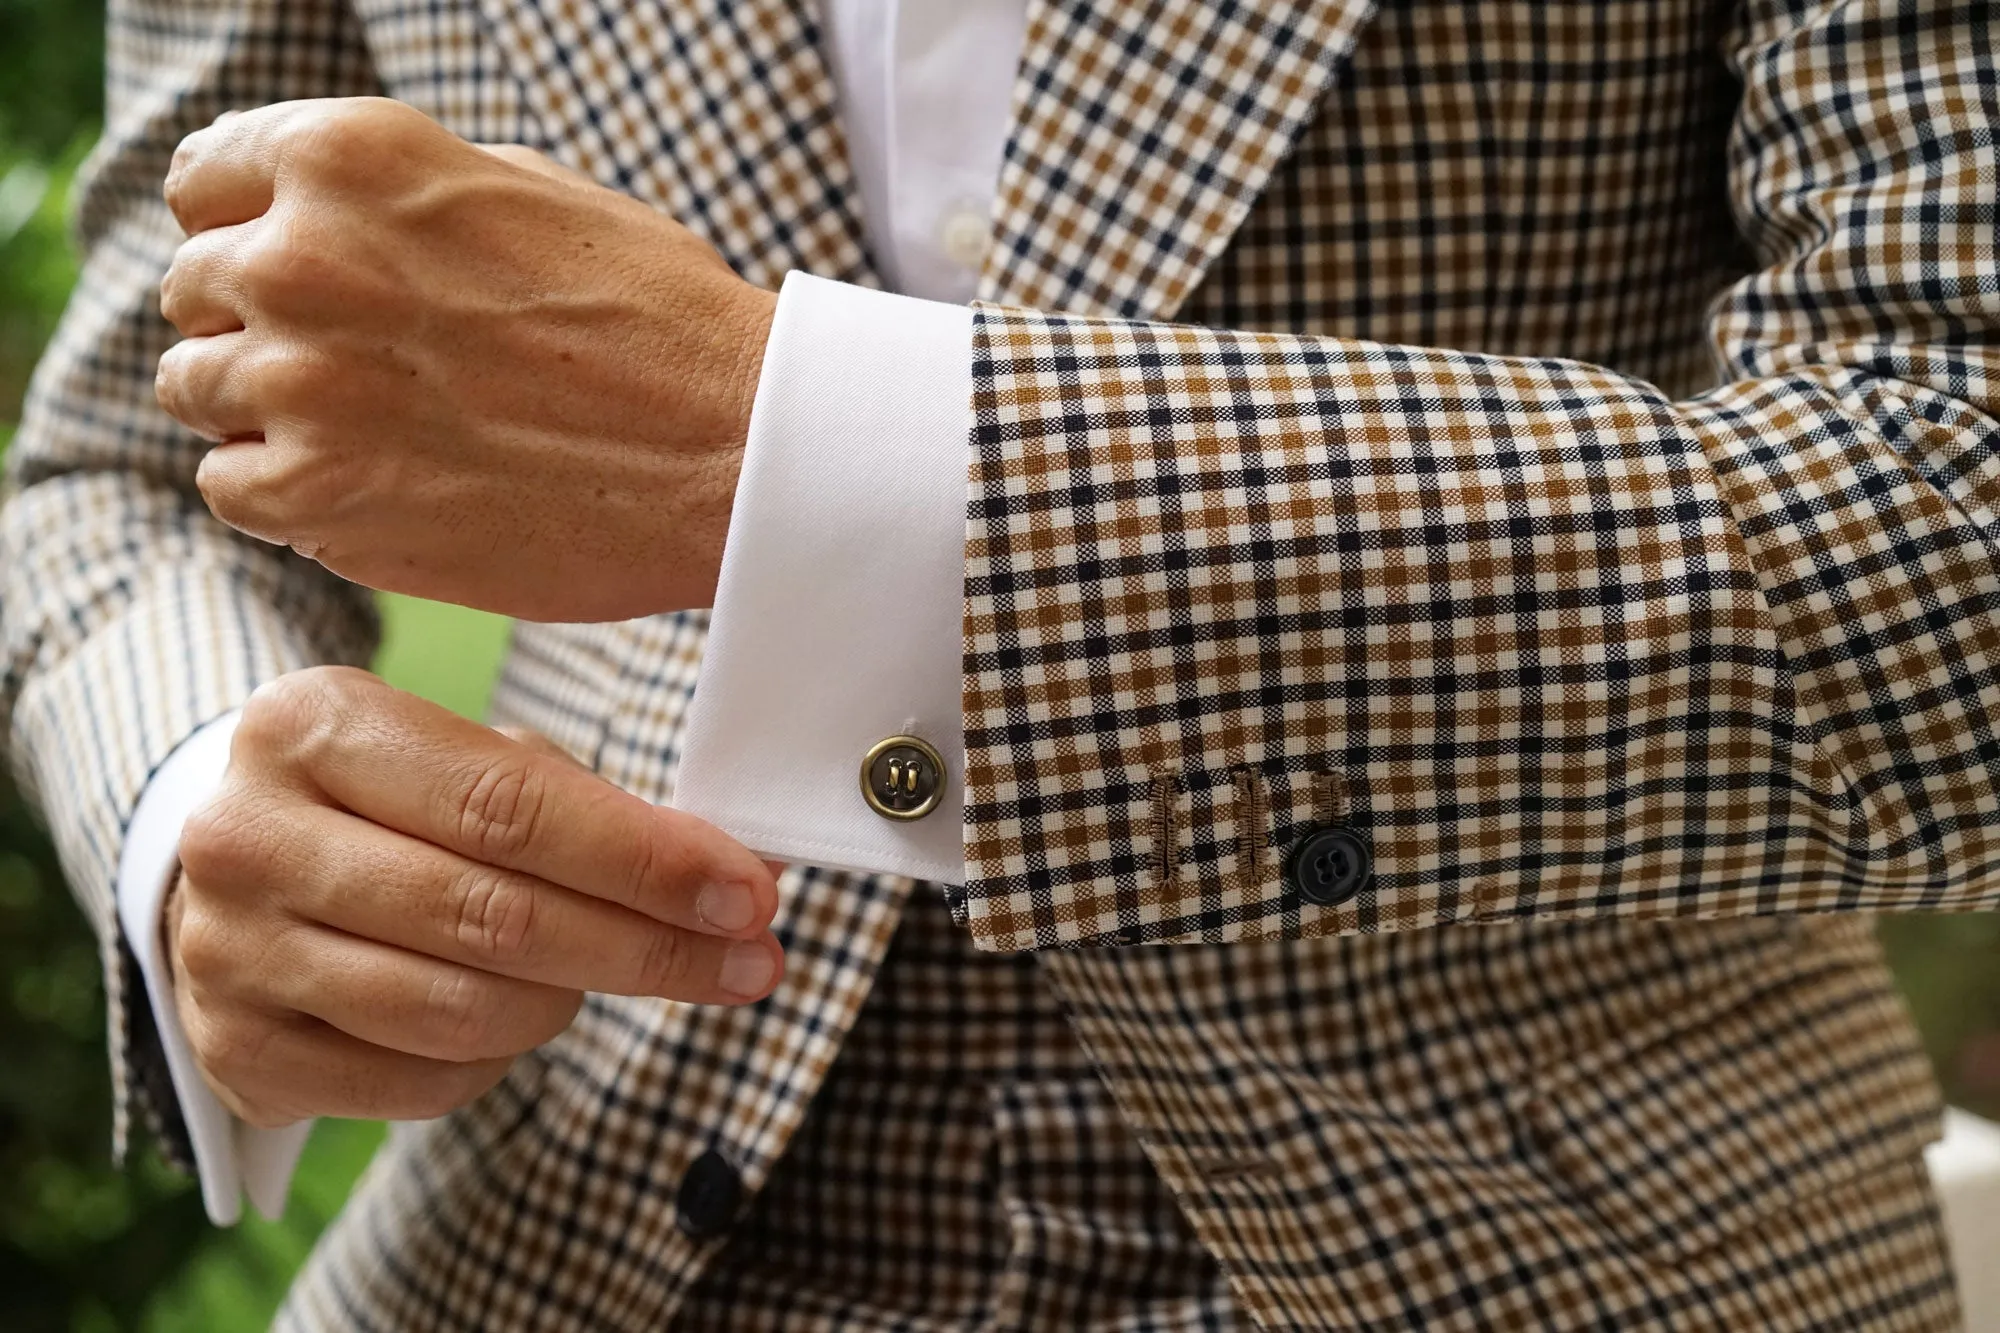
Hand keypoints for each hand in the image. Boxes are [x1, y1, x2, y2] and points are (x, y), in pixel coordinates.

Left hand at [153, 98, 777, 622]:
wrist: (735, 451)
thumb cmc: (658, 319)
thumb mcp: (527, 194)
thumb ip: (392, 200)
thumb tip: (308, 223)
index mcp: (347, 158)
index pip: (203, 181)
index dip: (244, 228)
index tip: (284, 273)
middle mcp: (300, 258)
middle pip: (194, 290)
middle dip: (256, 322)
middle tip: (351, 366)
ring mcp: (300, 382)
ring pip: (196, 391)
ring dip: (263, 411)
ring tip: (366, 431)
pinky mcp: (318, 497)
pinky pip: (231, 488)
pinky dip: (284, 492)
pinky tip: (368, 485)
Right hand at [164, 666, 783, 1127]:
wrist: (238, 869)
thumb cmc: (391, 805)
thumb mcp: (464, 761)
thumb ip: (590, 808)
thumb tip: (746, 873)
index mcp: (313, 726)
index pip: (507, 806)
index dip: (643, 860)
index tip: (749, 893)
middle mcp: (249, 836)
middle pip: (492, 916)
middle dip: (647, 945)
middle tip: (749, 961)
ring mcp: (229, 952)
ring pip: (459, 1011)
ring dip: (573, 1001)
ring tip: (616, 972)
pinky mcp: (237, 1052)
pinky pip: (420, 1083)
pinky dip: (499, 1058)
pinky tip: (522, 1013)